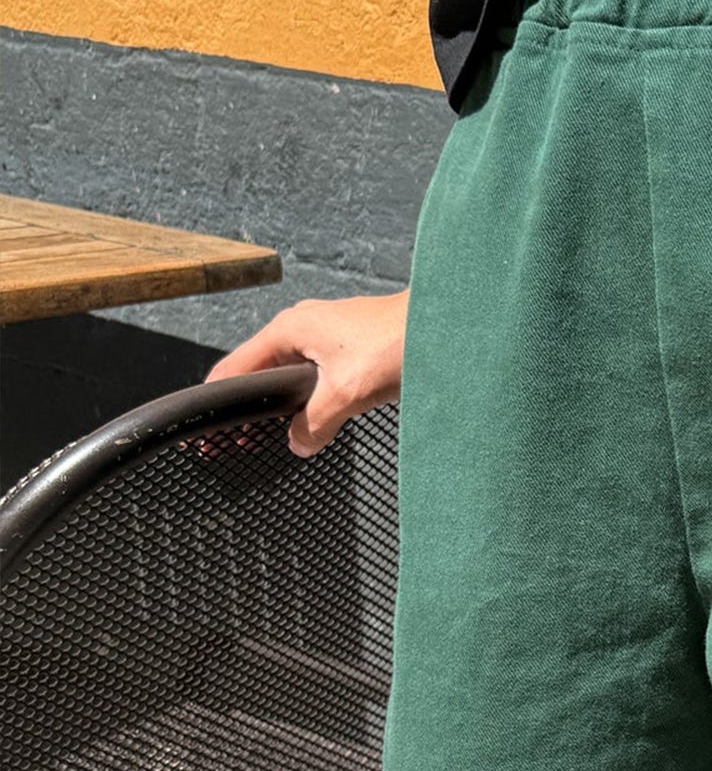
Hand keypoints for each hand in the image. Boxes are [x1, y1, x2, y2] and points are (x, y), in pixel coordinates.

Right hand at [203, 290, 407, 455]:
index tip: (205, 432)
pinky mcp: (349, 348)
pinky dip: (307, 400)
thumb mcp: (346, 393)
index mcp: (289, 329)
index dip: (218, 402)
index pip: (235, 369)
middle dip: (246, 408)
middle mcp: (302, 327)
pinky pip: (315, 377)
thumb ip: (315, 423)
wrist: (448, 326)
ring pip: (289, 376)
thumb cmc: (400, 342)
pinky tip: (314, 421)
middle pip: (259, 372)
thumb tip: (298, 442)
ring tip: (267, 438)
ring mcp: (326, 336)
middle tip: (232, 444)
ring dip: (279, 407)